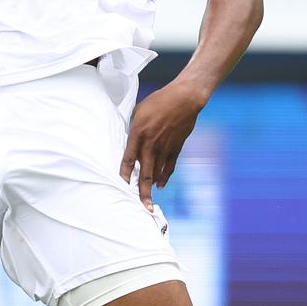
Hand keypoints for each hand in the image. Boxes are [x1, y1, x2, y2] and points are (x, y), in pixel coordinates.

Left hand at [120, 82, 205, 207]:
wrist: (184, 98)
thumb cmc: (159, 101)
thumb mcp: (138, 111)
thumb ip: (133, 128)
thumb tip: (130, 140)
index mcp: (138, 134)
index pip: (128, 160)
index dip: (124, 175)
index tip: (122, 187)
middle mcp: (150, 144)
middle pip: (145, 174)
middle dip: (142, 193)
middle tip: (142, 207)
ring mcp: (165, 148)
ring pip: (158, 173)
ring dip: (153, 188)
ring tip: (149, 202)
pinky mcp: (176, 147)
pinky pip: (169, 167)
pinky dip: (165, 177)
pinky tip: (160, 185)